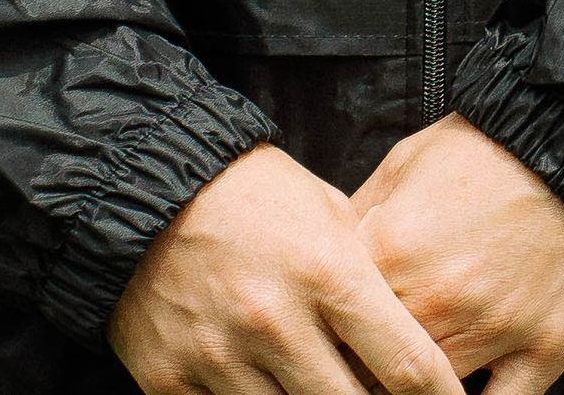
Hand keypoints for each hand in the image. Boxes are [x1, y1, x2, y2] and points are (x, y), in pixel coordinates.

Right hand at [112, 146, 461, 394]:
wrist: (145, 188)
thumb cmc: (256, 197)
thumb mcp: (331, 217)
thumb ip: (370, 280)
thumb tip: (418, 340)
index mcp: (328, 273)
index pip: (406, 364)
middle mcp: (275, 322)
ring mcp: (219, 357)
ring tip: (322, 387)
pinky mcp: (170, 381)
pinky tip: (266, 389)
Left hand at [347, 116, 563, 394]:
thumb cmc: (489, 147)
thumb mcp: (403, 164)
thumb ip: (355, 223)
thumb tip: (325, 268)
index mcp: (388, 253)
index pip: (330, 327)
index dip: (327, 335)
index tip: (330, 337)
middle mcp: (434, 301)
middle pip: (371, 371)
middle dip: (364, 365)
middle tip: (369, 355)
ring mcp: (493, 330)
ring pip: (429, 393)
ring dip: (414, 385)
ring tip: (410, 370)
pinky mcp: (546, 348)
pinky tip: (456, 393)